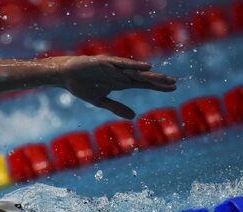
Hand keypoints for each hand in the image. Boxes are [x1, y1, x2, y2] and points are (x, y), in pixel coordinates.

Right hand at [56, 55, 176, 118]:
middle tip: (175, 83)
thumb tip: (134, 117)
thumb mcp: (100, 101)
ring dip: (150, 74)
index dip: (157, 86)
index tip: (173, 88)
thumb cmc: (82, 86)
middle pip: (143, 78)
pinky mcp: (106, 63)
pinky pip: (122, 64)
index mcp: (120, 83)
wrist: (66, 76)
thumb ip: (116, 108)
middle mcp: (120, 74)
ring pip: (136, 72)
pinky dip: (134, 66)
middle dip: (158, 81)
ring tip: (165, 78)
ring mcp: (114, 68)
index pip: (143, 84)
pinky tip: (146, 67)